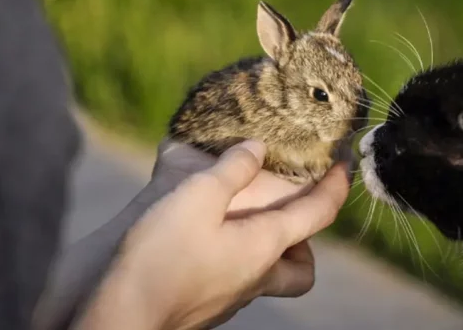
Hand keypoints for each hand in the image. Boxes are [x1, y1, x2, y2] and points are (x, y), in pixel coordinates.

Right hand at [73, 140, 350, 329]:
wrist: (117, 317)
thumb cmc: (159, 256)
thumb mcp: (197, 196)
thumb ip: (231, 170)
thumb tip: (257, 148)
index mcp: (265, 246)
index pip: (320, 213)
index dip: (338, 186)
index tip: (346, 165)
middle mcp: (257, 277)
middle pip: (303, 266)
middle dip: (306, 240)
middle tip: (287, 212)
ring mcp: (232, 298)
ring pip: (271, 278)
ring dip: (271, 251)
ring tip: (245, 223)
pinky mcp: (207, 307)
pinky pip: (238, 284)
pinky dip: (236, 260)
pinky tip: (206, 242)